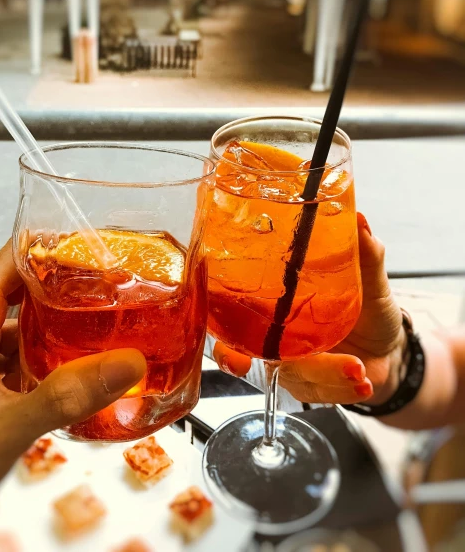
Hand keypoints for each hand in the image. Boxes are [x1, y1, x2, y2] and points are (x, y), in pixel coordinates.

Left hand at [0, 242, 145, 545]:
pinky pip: (13, 339)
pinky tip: (72, 364)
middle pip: (24, 280)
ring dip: (58, 317)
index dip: (60, 249)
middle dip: (69, 285)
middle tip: (114, 292)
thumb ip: (70, 394)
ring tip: (102, 324)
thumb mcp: (10, 427)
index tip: (100, 256)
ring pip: (19, 311)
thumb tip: (125, 363)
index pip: (17, 254)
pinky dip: (43, 345)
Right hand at [213, 213, 405, 405]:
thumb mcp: (369, 280)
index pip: (234, 318)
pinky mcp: (315, 386)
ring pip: (295, 377)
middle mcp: (277, 339)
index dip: (224, 333)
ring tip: (356, 369)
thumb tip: (360, 219)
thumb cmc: (369, 311)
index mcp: (276, 306)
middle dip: (264, 365)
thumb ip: (365, 253)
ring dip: (326, 376)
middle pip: (253, 355)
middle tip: (297, 362)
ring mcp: (295, 366)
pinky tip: (363, 382)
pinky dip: (343, 390)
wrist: (390, 349)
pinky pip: (321, 394)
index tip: (229, 349)